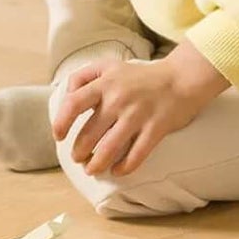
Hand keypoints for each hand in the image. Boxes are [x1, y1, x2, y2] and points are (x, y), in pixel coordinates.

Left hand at [51, 47, 229, 176]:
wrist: (180, 79)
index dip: (61, 122)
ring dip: (97, 163)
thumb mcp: (107, 66)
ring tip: (91, 170)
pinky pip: (137, 154)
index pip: (73, 104)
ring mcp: (137, 115)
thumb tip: (66, 94)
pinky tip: (117, 171)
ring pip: (110, 147)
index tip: (58, 136)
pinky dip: (125, 166)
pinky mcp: (156, 129)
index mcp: (103, 84)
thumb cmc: (139, 75)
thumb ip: (83, 77)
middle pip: (90, 132)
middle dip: (79, 150)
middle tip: (76, 158)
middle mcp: (118, 100)